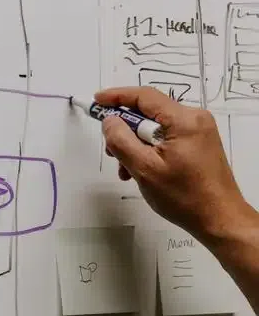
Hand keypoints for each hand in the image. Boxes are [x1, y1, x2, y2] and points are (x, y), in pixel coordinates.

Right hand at [99, 86, 251, 241]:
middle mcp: (194, 120)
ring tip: (127, 169)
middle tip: (111, 151)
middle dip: (125, 131)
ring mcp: (198, 132)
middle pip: (148, 113)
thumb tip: (109, 121)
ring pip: (154, 128)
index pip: (144, 97)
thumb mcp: (144, 168)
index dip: (117, 96)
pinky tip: (141, 171)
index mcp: (184, 120)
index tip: (97, 101)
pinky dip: (149, 151)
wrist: (218, 219)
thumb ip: (121, 141)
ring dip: (135, 145)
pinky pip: (165, 138)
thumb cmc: (185, 197)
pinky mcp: (197, 144)